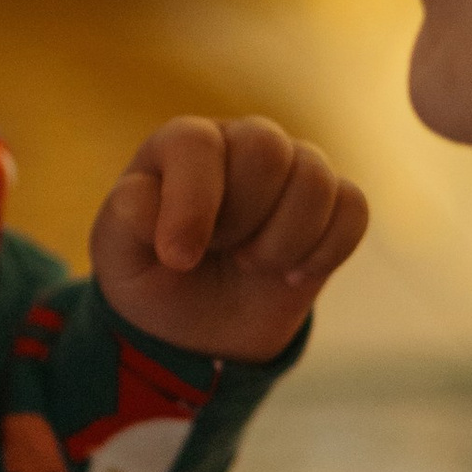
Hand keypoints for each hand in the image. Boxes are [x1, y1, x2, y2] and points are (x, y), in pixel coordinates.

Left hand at [88, 115, 365, 365]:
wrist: (200, 328)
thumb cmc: (154, 280)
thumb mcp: (118, 258)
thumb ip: (126, 219)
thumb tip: (148, 200)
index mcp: (181, 146)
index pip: (197, 144)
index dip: (192, 203)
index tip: (179, 259)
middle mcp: (240, 143)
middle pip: (266, 148)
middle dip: (243, 218)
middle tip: (222, 252)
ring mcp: (291, 170)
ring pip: (315, 177)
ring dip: (284, 240)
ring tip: (252, 264)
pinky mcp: (331, 204)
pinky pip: (353, 208)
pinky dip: (326, 251)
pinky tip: (291, 275)